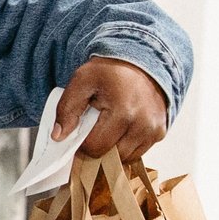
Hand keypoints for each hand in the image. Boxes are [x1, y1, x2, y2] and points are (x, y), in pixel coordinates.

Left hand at [53, 58, 168, 163]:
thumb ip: (67, 108)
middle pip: (110, 155)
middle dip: (97, 144)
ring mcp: (154, 130)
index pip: (95, 146)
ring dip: (112, 147)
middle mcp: (143, 123)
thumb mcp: (82, 80)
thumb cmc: (110, 72)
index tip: (80, 129)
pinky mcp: (160, 133)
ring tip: (109, 125)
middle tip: (95, 126)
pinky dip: (125, 145)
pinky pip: (136, 153)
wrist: (142, 62)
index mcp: (123, 110)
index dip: (82, 142)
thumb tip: (58, 136)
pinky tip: (121, 128)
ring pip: (123, 158)